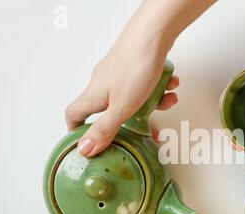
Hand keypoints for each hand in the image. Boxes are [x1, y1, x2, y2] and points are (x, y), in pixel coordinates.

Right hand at [65, 35, 178, 156]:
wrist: (153, 33)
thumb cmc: (135, 66)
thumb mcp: (122, 107)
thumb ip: (105, 129)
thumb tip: (84, 149)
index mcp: (94, 95)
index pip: (74, 115)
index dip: (78, 131)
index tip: (89, 145)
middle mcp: (103, 84)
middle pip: (110, 111)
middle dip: (132, 122)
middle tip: (148, 129)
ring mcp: (119, 74)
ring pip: (133, 98)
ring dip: (153, 103)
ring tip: (168, 100)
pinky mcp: (134, 66)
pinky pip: (144, 85)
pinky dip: (158, 88)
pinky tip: (171, 85)